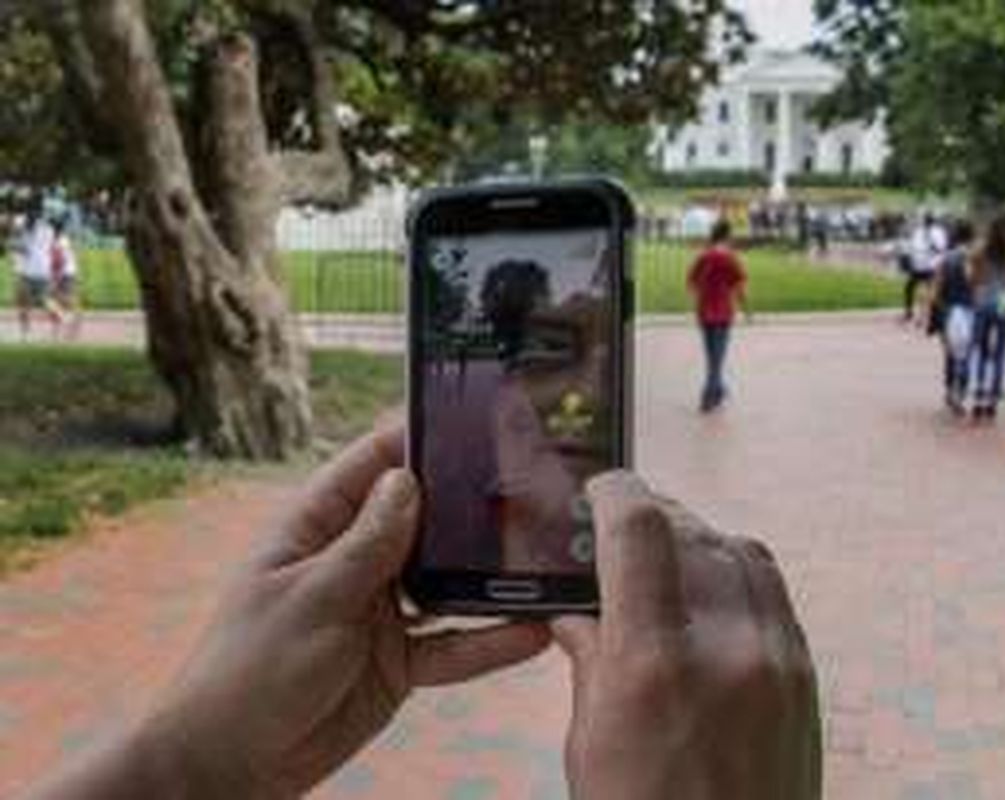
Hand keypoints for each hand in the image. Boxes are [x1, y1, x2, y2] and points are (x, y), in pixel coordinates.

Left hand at [28, 426, 548, 799]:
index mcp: (316, 529)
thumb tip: (409, 480)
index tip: (469, 418)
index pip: (370, 467)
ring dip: (488, 576)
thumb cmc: (249, 671)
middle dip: (468, 507)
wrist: (234, 765)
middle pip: (422, 520)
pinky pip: (454, 644)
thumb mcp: (311, 599)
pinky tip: (533, 632)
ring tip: (544, 558)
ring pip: (447, 582)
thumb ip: (367, 544)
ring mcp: (381, 610)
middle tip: (529, 487)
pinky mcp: (401, 659)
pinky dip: (491, 641)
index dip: (415, 439)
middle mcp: (354, 561)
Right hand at [552, 473, 821, 799]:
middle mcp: (724, 647)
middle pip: (691, 531)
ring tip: (665, 556)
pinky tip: (708, 592)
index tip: (597, 491)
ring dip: (698, 538)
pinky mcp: (804, 675)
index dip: (614, 492)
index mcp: (654, 664)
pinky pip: (772, 590)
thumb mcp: (591, 740)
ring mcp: (776, 659)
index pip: (640, 529)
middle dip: (651, 516)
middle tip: (621, 526)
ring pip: (739, 549)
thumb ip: (588, 655)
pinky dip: (736, 571)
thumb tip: (575, 607)